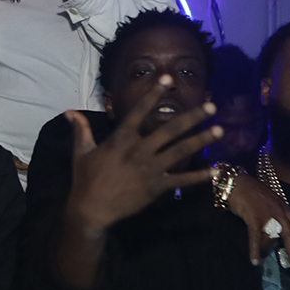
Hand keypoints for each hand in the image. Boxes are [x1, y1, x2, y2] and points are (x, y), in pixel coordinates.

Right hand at [62, 95, 220, 233]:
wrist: (91, 209)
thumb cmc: (85, 180)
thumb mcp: (81, 152)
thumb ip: (81, 129)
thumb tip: (70, 112)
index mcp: (121, 139)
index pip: (139, 111)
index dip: (153, 94)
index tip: (167, 80)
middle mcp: (140, 149)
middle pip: (170, 129)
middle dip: (192, 117)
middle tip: (211, 106)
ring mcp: (150, 168)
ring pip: (181, 150)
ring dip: (201, 140)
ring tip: (219, 130)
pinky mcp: (157, 187)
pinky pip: (182, 180)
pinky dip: (199, 176)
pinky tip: (215, 171)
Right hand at [224, 173, 289, 267]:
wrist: (237, 182)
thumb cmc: (250, 191)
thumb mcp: (268, 201)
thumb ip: (274, 213)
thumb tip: (274, 229)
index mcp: (283, 207)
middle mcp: (279, 211)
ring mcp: (267, 214)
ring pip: (276, 236)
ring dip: (279, 252)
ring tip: (285, 265)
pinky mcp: (254, 218)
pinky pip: (256, 237)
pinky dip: (255, 250)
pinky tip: (255, 261)